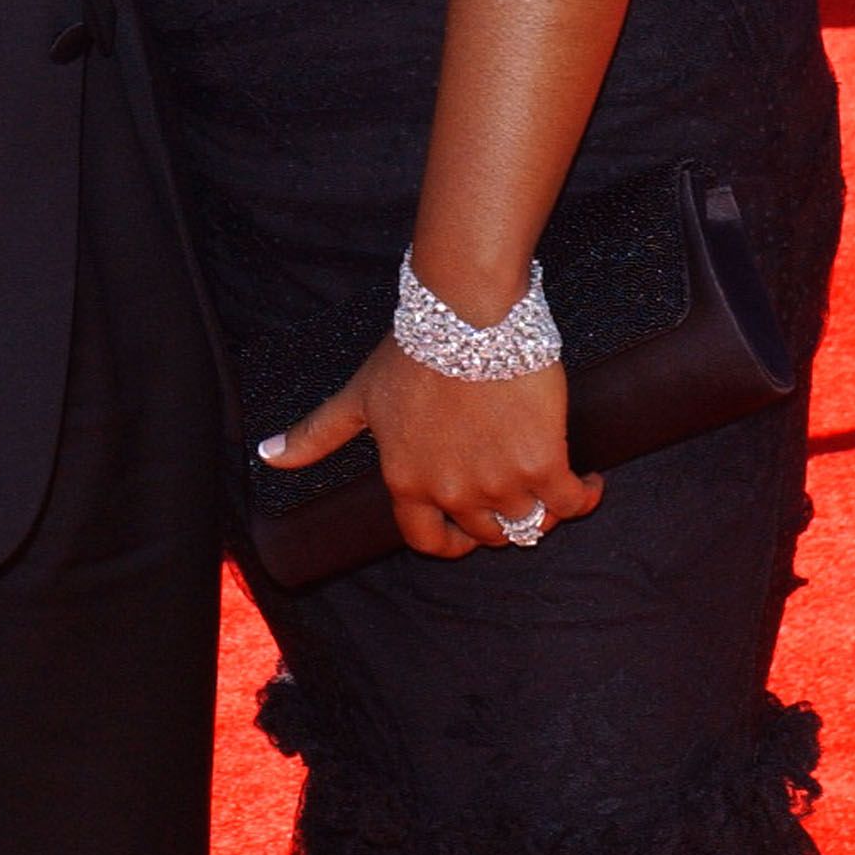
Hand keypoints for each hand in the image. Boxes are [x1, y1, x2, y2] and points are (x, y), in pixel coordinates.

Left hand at [259, 334, 602, 558]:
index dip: (448, 541)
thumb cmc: (413, 349)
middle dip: (498, 519)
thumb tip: (266, 455)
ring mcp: (498, 483)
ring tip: (552, 483)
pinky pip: (571, 503)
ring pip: (529, 523)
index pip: (424, 540)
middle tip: (512, 487)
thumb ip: (316, 432)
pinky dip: (585, 497)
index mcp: (406, 480)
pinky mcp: (543, 465)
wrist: (466, 314)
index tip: (465, 532)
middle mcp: (451, 492)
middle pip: (484, 533)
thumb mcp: (360, 394)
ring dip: (542, 510)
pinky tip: (589, 481)